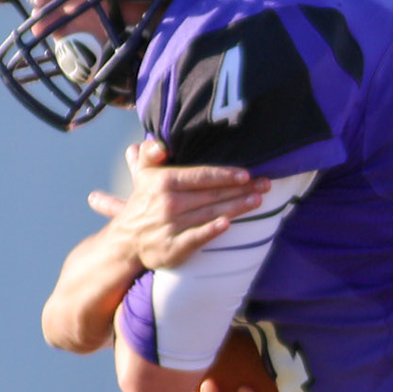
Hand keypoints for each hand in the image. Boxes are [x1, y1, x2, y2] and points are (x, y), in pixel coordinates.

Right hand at [97, 140, 266, 270]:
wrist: (127, 241)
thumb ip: (150, 155)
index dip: (224, 175)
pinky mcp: (173, 247)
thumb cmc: (143, 203)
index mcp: (163, 182)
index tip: (246, 174)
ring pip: (210, 213)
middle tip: (265, 185)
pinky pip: (196, 237)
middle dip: (241, 189)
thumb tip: (159, 143)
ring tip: (258, 200)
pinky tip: (228, 224)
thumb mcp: (142, 175)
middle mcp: (168, 203)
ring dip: (236, 207)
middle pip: (211, 194)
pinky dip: (212, 230)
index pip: (200, 176)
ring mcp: (171, 226)